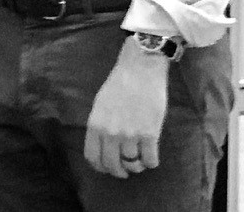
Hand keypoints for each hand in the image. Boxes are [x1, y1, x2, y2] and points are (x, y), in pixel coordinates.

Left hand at [83, 39, 170, 177]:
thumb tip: (103, 145)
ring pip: (132, 164)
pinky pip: (150, 159)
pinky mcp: (150, 134)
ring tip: (139, 161)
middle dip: (118, 171)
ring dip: (136, 166)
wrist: (140, 71)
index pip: (93, 157)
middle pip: (112, 165)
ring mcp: (130, 135)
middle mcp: (110, 133)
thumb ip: (100, 126)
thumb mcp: (99, 105)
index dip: (100, 167)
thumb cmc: (119, 85)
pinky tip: (151, 157)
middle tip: (124, 171)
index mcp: (95, 125)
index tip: (107, 168)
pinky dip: (151, 163)